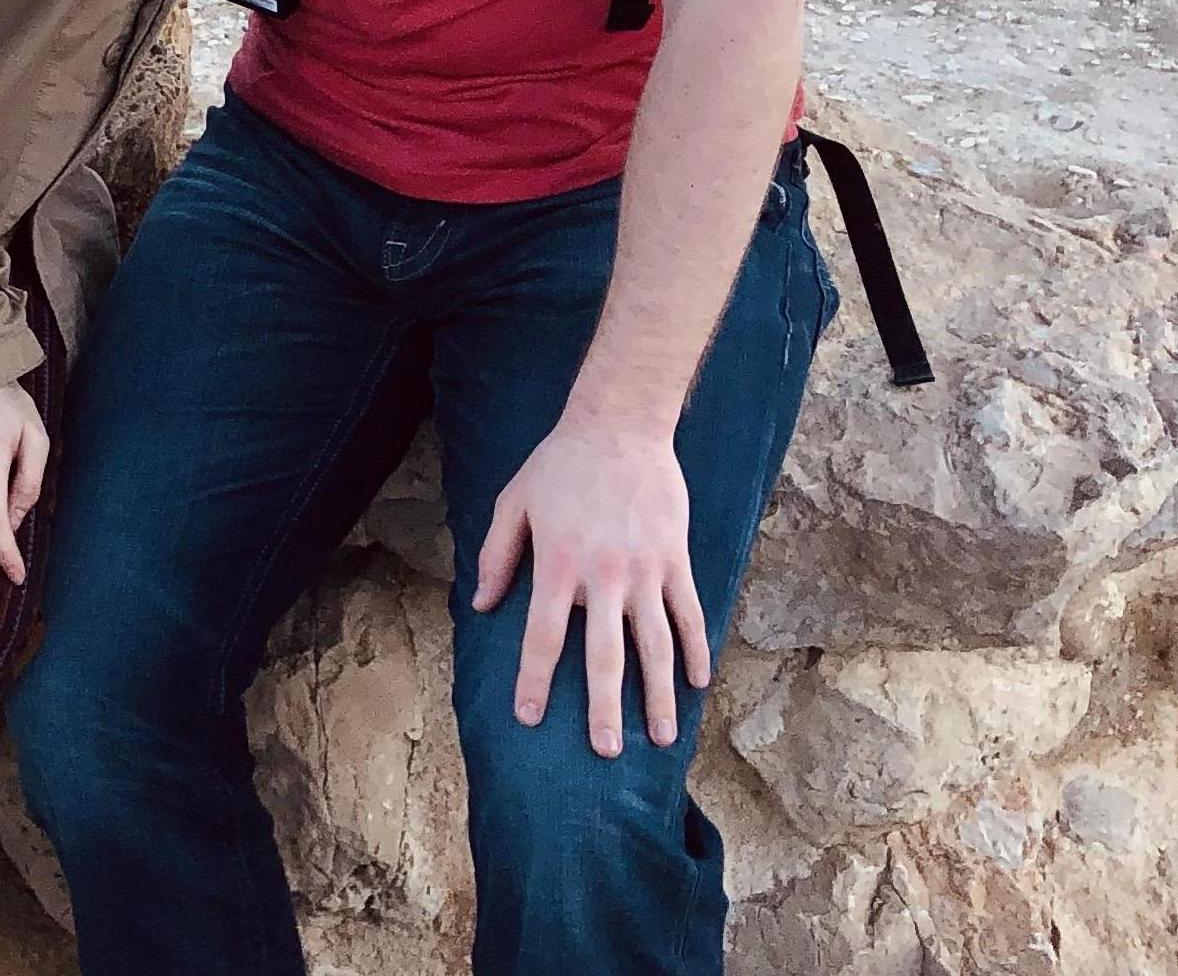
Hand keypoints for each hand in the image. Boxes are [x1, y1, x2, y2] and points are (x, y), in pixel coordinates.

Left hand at [470, 418, 707, 757]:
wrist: (619, 425)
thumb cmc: (559, 464)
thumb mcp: (514, 501)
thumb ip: (496, 554)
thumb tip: (480, 604)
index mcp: (558, 564)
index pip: (543, 636)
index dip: (536, 680)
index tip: (530, 718)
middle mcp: (603, 576)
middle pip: (605, 656)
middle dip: (604, 709)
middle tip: (605, 752)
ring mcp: (645, 570)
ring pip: (656, 646)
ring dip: (659, 695)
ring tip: (663, 738)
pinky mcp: (676, 560)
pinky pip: (690, 614)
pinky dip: (697, 649)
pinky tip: (698, 682)